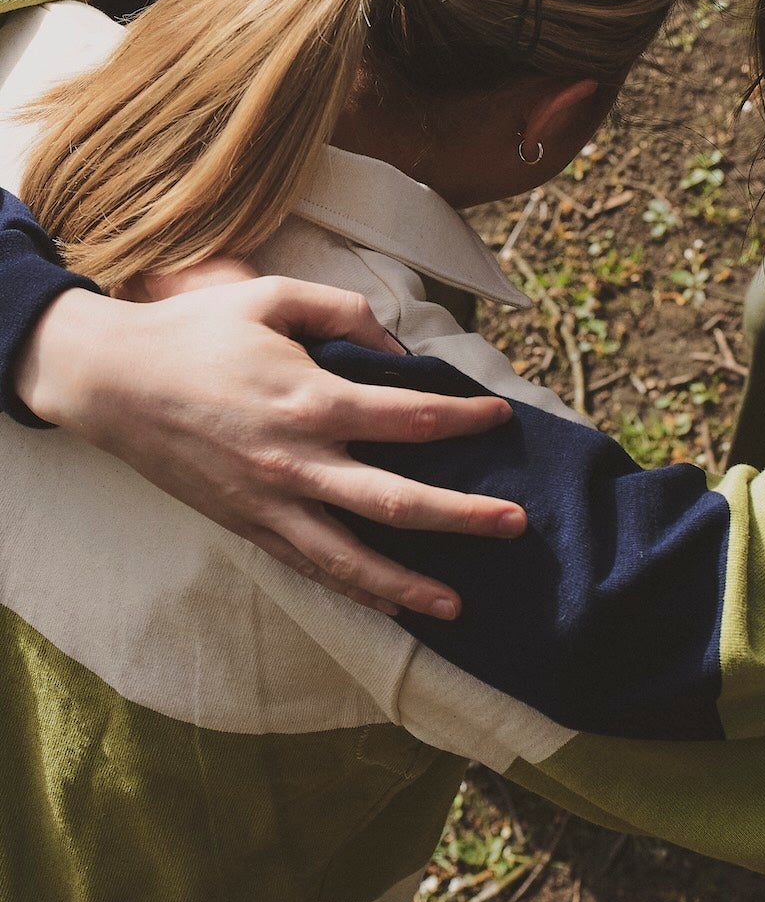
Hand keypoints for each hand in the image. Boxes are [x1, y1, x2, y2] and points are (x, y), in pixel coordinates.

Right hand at [15, 278, 527, 618]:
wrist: (111, 382)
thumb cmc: (197, 333)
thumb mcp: (274, 297)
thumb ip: (346, 313)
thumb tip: (399, 348)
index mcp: (310, 401)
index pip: (409, 418)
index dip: (463, 419)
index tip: (501, 416)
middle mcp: (297, 463)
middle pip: (397, 502)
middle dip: (463, 517)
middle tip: (516, 525)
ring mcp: (270, 504)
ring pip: (352, 558)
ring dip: (410, 585)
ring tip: (459, 604)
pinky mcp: (246, 527)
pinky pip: (310, 567)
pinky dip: (354, 590)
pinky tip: (389, 603)